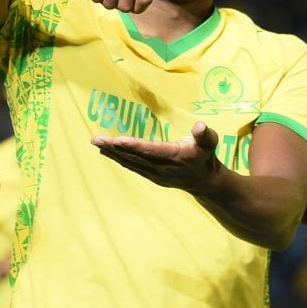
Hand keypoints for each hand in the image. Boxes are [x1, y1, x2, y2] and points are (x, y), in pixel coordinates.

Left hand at [91, 121, 219, 190]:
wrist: (205, 181)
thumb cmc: (205, 156)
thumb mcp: (210, 142)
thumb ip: (205, 134)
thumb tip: (199, 126)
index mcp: (174, 156)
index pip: (150, 150)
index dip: (133, 145)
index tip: (117, 140)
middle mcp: (161, 167)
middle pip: (134, 156)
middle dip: (114, 148)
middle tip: (96, 139)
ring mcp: (155, 173)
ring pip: (130, 162)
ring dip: (112, 153)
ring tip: (97, 143)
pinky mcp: (151, 176)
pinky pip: (132, 166)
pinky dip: (119, 159)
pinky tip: (107, 152)